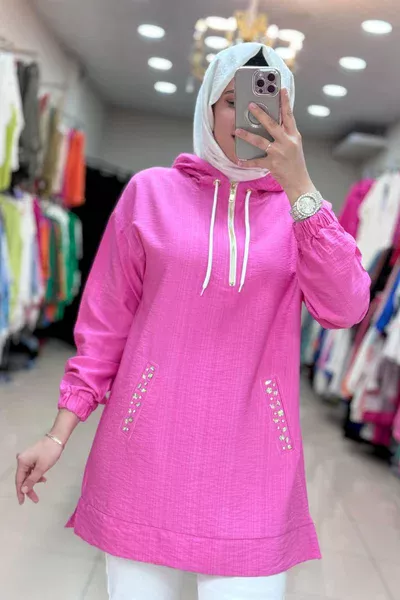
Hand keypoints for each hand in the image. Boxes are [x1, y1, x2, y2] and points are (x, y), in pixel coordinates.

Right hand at [15, 437, 62, 504]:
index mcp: (22, 462)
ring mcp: (27, 458)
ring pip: (28, 474)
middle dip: (29, 488)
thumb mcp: (41, 468)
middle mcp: (22, 460)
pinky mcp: (32, 457)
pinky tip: (43, 477)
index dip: (20, 492)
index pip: (19, 480)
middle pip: (23, 478)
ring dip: (34, 481)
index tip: (22, 502)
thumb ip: (32, 480)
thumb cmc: (50, 452)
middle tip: (35, 499)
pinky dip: (36, 475)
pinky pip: (32, 469)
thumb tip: (23, 490)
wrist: (57, 438)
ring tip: (43, 482)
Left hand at [235, 88, 315, 205]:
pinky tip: (238, 159)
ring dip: (247, 135)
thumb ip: (285, 134)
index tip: (280, 89)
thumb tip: (271, 122)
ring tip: (237, 130)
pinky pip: (256, 162)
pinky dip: (246, 162)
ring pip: (261, 141)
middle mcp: (287, 142)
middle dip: (260, 114)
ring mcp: (279, 153)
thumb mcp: (294, 145)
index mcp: (294, 136)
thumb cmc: (295, 163)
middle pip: (272, 125)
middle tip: (250, 105)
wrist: (300, 182)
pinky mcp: (272, 164)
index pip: (289, 115)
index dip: (285, 102)